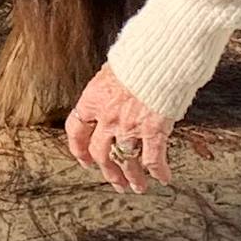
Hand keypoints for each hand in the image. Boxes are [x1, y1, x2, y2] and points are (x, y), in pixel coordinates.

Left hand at [63, 65, 176, 190]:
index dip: (78, 148)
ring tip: (137, 187)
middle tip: (115, 181)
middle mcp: (108, 117)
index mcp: (94, 99)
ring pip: (126, 161)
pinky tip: (163, 178)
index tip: (84, 159)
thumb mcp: (114, 69)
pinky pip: (153, 159)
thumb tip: (111, 94)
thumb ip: (109, 89)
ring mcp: (130, 126)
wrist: (162, 54)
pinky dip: (159, 171)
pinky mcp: (153, 130)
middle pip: (100, 152)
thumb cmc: (141, 55)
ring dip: (132, 177)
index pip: (76, 129)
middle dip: (108, 171)